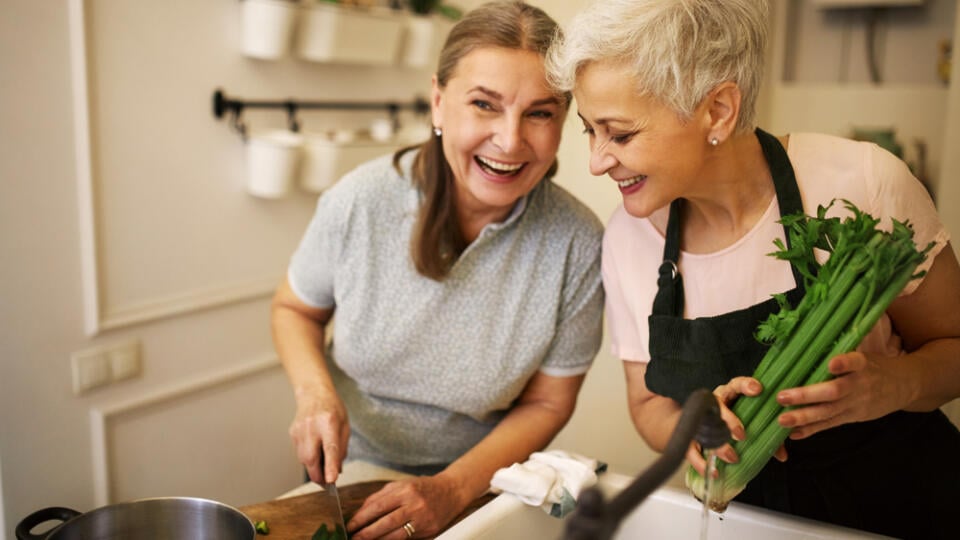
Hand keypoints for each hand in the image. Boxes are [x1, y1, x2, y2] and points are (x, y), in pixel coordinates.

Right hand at [289, 388, 348, 483]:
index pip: (330, 448)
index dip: (330, 466)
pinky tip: (315, 450)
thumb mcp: (345, 425)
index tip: (331, 480)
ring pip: (303, 458)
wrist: (313, 393)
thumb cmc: (332, 408)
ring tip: (323, 464)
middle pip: (310, 458)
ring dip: (313, 467)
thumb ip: (342, 448)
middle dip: (318, 475)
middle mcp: (311, 426)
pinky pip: (300, 452)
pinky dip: (308, 457)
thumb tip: (337, 470)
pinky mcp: (292, 433)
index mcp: (328, 422)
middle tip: (326, 482)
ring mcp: (299, 430)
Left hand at [347, 475, 464, 539]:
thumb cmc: (423, 488)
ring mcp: (423, 519)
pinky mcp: (429, 530)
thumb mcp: (402, 485)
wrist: (451, 492)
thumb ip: (381, 496)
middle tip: (353, 538)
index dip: (362, 517)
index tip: (350, 525)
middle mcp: (415, 504)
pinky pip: (406, 539)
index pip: (378, 505)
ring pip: (395, 534)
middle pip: (386, 522)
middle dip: (367, 533)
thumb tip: (360, 512)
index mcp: (406, 490)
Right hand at [687, 376, 786, 475]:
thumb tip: (782, 455)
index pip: (736, 385)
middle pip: (718, 406)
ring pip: (704, 428)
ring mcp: (699, 419)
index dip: (746, 385)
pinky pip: (691, 449)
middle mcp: (712, 404)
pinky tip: (715, 471)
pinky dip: (702, 462)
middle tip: (741, 435)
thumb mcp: (750, 425)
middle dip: (729, 420)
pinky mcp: (689, 437)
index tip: (758, 390)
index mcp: (729, 395)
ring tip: (732, 456)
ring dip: (718, 444)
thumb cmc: (731, 421)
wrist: (697, 425)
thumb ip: (766, 437)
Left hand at [776, 351, 908, 438]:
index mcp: (862, 364)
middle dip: (806, 395)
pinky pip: (830, 424)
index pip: (855, 361)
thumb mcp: (864, 354)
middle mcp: (859, 384)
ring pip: (829, 412)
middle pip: (834, 391)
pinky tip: (794, 433)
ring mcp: (856, 404)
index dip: (844, 363)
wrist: (905, 386)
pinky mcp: (853, 417)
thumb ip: (842, 353)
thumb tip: (806, 341)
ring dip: (804, 417)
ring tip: (782, 420)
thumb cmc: (874, 366)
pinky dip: (812, 429)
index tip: (832, 363)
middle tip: (781, 396)